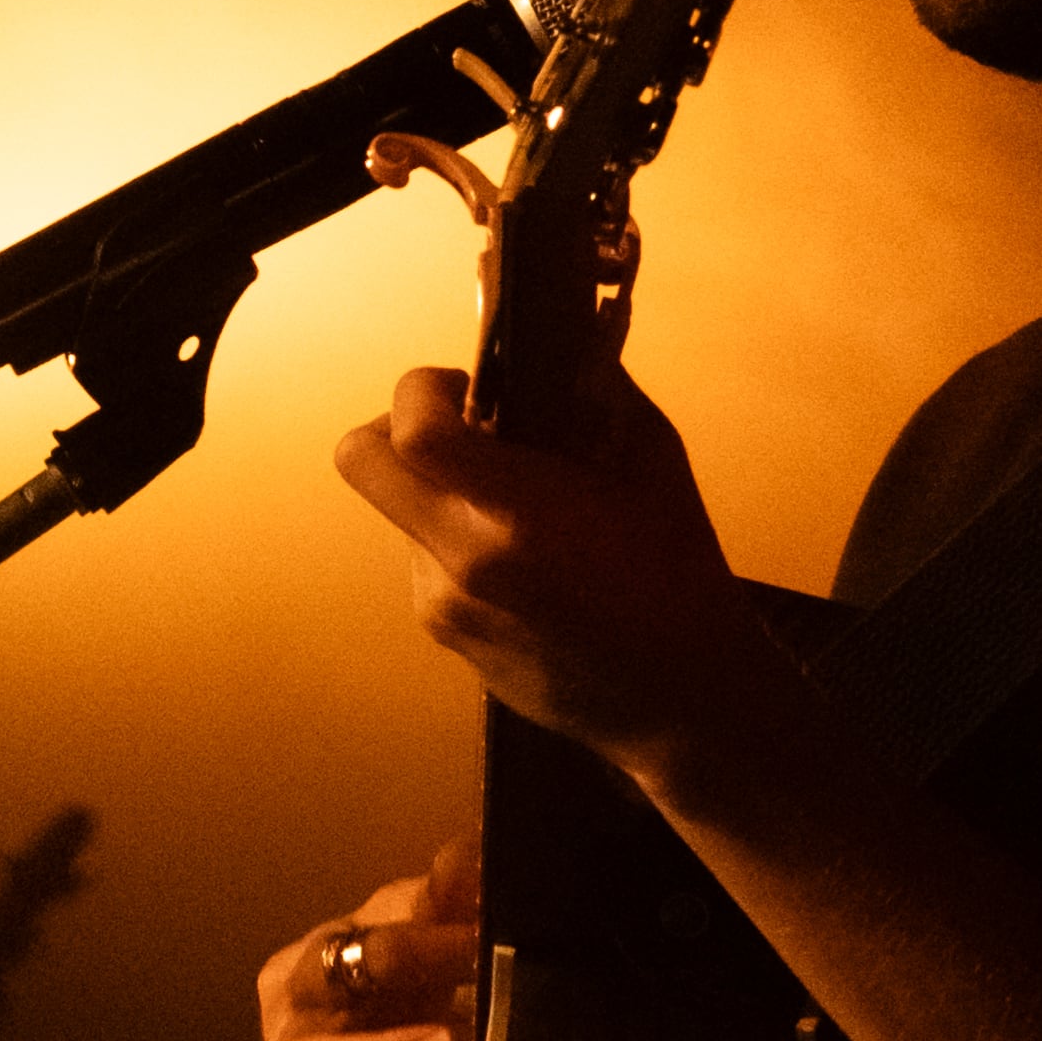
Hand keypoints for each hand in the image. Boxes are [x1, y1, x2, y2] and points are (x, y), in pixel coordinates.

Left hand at [330, 356, 774, 777]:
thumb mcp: (654, 462)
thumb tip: (562, 339)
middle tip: (464, 428)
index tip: (465, 385)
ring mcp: (442, 606)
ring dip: (440, 490)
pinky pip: (424, 559)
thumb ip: (598, 391)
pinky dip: (458, 539)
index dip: (423, 388)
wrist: (681, 701)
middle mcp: (460, 564)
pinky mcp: (444, 634)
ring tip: (523, 508)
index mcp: (515, 517)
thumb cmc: (679, 578)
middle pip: (360, 462)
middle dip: (397, 425)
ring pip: (397, 510)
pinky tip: (528, 559)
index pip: (411, 429)